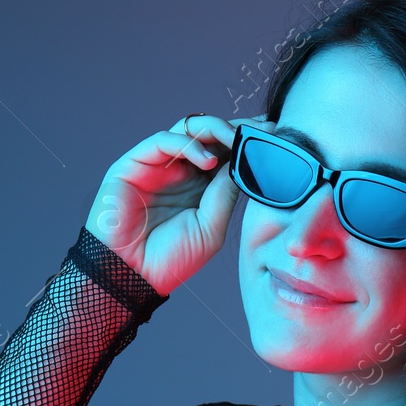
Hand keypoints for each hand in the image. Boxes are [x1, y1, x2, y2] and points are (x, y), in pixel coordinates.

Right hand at [83, 112, 270, 295]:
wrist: (131, 276)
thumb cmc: (170, 260)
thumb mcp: (212, 227)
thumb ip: (226, 193)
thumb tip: (245, 161)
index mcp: (201, 187)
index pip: (226, 153)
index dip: (247, 141)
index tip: (273, 135)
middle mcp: (180, 172)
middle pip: (210, 135)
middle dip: (236, 128)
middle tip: (259, 130)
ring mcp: (157, 165)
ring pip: (188, 130)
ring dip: (215, 129)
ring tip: (235, 140)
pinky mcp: (133, 163)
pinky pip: (162, 140)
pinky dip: (187, 144)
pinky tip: (208, 161)